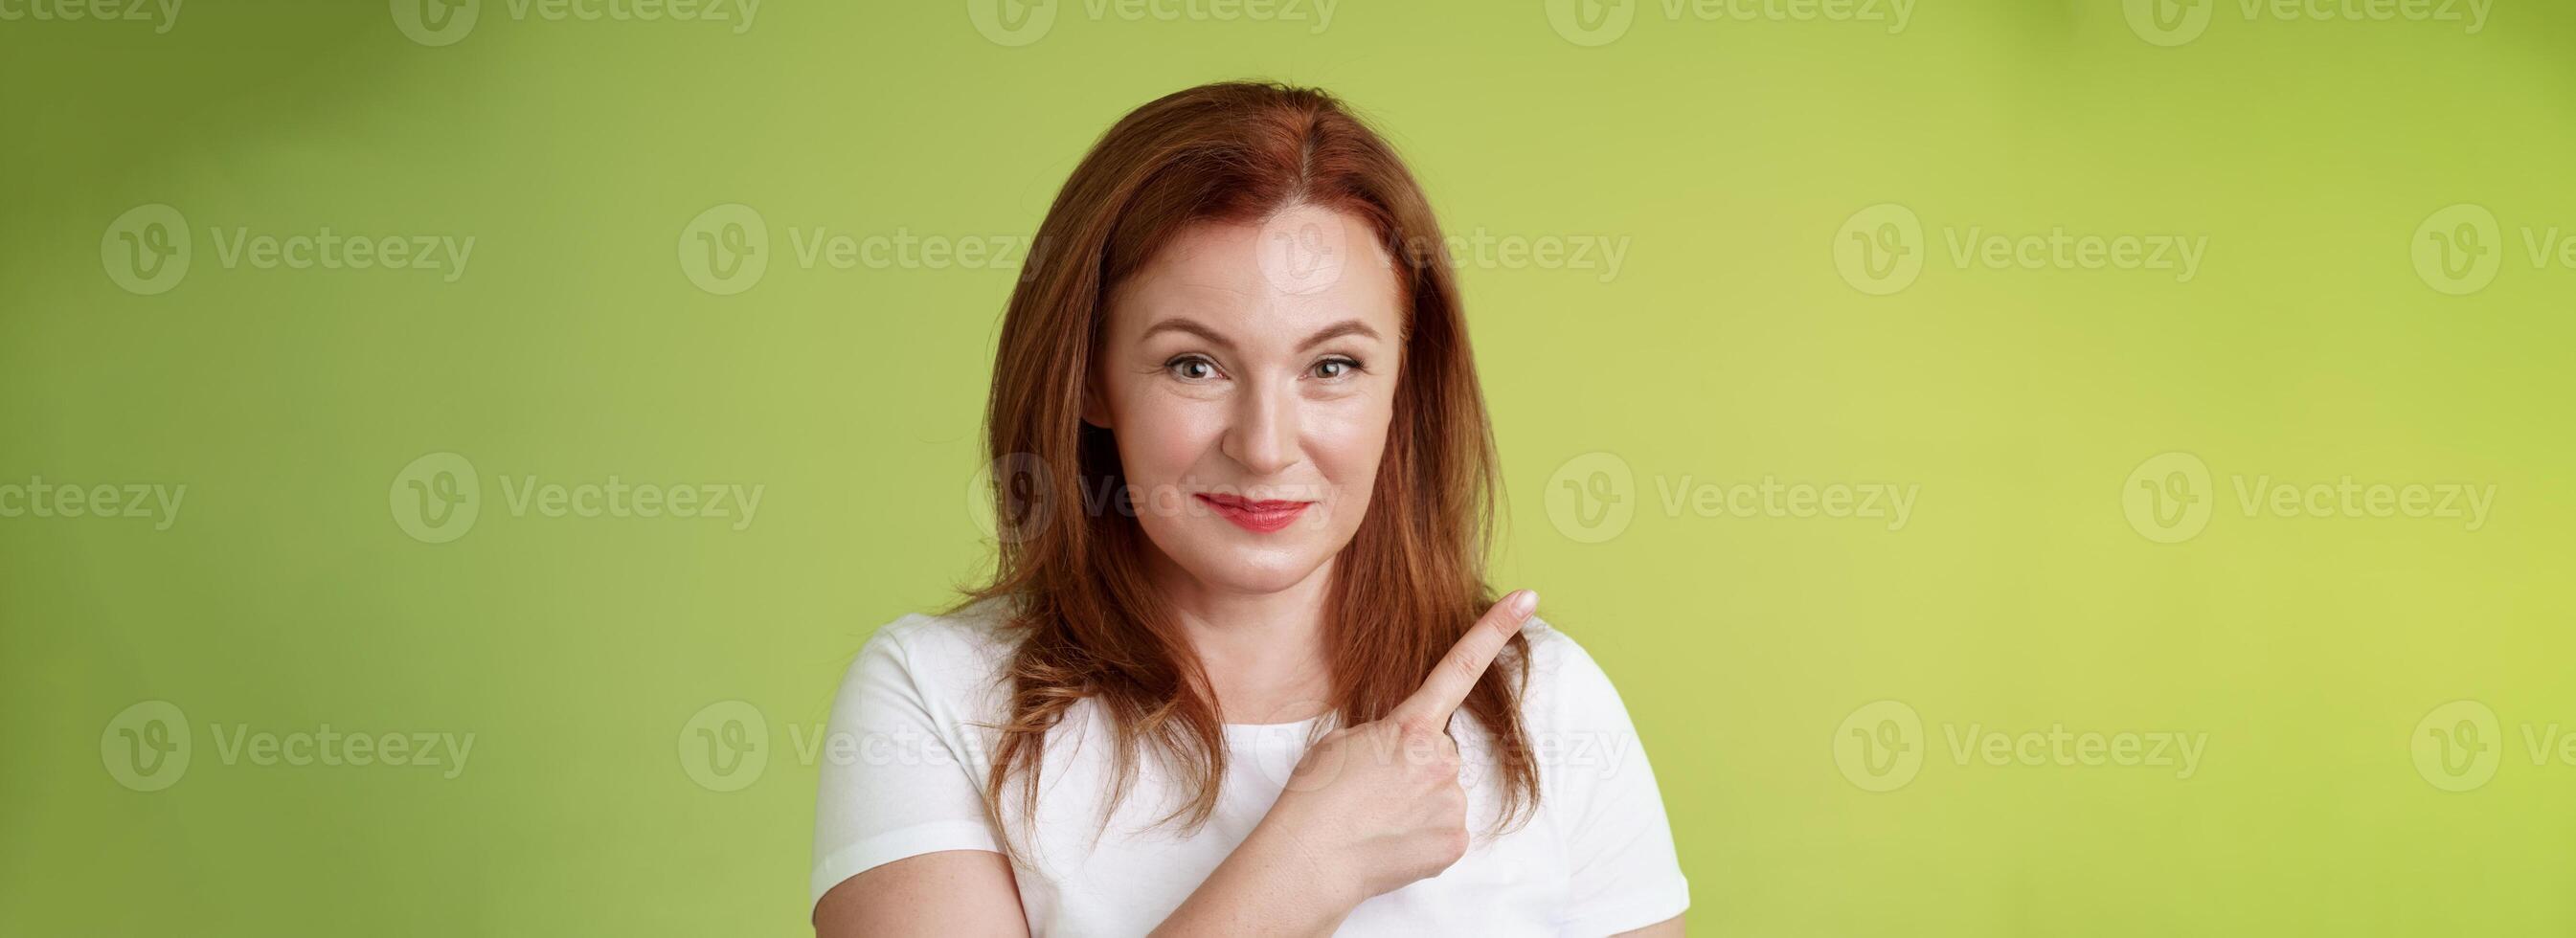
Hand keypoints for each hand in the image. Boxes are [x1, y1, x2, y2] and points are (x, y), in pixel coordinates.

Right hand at [1252, 589, 1539, 903]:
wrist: (1309, 860)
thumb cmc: (1315, 796)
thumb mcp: (1343, 741)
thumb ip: (1388, 734)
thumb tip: (1410, 755)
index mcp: (1410, 726)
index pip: (1459, 667)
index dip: (1495, 629)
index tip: (1528, 598)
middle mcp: (1441, 759)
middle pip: (1440, 752)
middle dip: (1416, 764)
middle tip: (1374, 788)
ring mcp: (1451, 802)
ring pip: (1443, 792)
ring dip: (1418, 801)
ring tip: (1377, 818)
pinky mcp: (1455, 841)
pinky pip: (1445, 828)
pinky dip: (1422, 834)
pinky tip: (1391, 841)